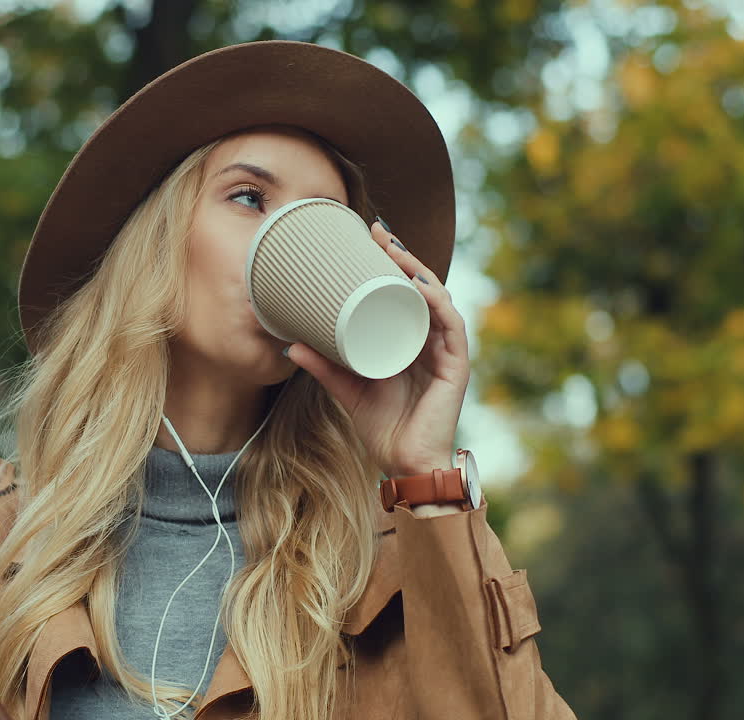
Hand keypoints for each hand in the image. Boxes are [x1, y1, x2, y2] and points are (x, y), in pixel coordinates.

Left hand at [283, 220, 470, 478]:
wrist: (404, 464)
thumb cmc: (381, 427)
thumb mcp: (346, 388)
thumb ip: (322, 366)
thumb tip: (287, 344)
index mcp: (409, 340)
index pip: (404, 291)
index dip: (391, 262)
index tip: (368, 236)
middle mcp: (430, 339)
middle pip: (422, 286)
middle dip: (403, 255)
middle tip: (378, 231)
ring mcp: (445, 350)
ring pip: (437, 297)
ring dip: (417, 270)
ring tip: (393, 251)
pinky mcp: (455, 366)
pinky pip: (451, 326)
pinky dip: (436, 303)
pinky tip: (419, 287)